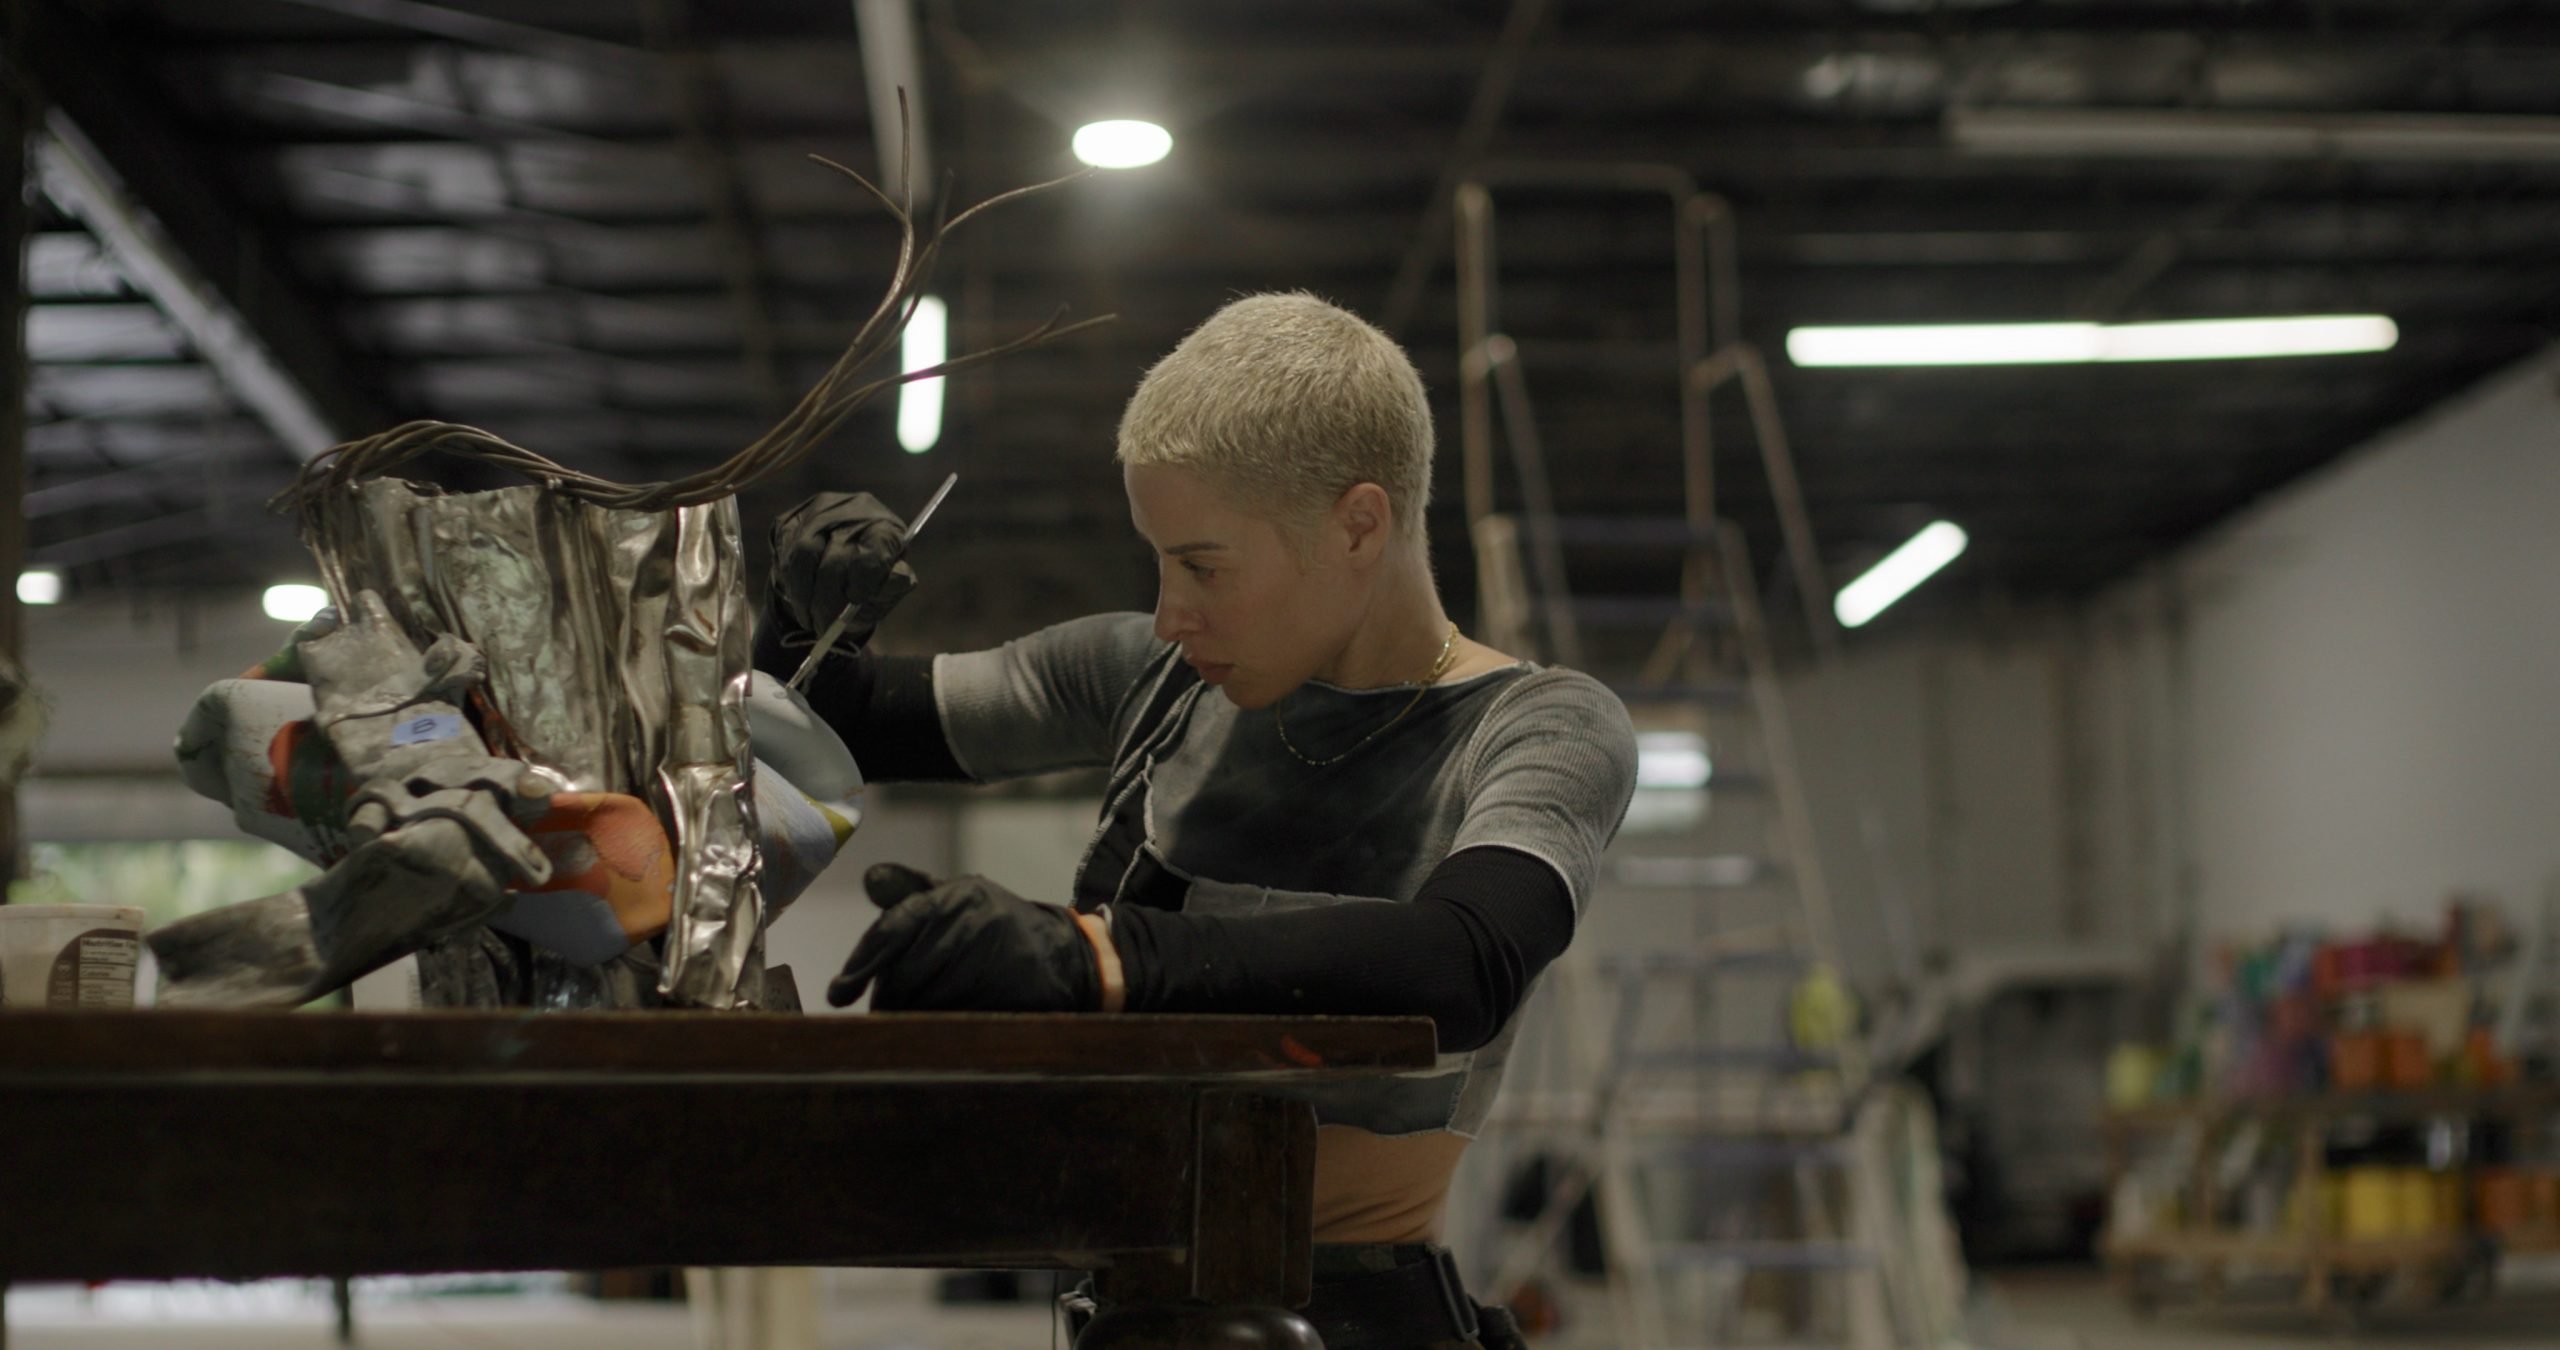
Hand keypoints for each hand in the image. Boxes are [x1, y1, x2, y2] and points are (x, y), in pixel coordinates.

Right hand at [767, 492, 918, 651]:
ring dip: (804, 595)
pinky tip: (800, 599)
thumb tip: (899, 579)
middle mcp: (853, 511)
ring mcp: (820, 512)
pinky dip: (791, 583)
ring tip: (809, 620)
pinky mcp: (793, 518)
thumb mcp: (887, 589)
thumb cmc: (870, 579)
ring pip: (804, 554)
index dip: (863, 581)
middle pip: (834, 558)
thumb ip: (892, 588)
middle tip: (823, 628)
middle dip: (827, 601)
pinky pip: (785, 552)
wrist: (841, 560)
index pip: (873, 551)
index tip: (853, 604)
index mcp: (885, 528)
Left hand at [827, 864, 1100, 1011]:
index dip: (860, 964)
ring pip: (923, 996)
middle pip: (903, 970)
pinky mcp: (1002, 990)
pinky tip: (936, 1026)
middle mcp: (970, 920)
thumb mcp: (959, 899)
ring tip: (912, 1016)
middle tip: (883, 1009)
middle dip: (888, 995)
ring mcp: (988, 956)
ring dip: (908, 1014)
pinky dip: (935, 1025)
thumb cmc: (998, 927)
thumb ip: (911, 893)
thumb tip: (870, 878)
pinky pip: (950, 1015)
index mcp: (955, 896)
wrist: (1065, 958)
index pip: (893, 929)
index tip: (839, 994)